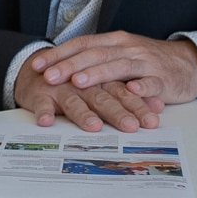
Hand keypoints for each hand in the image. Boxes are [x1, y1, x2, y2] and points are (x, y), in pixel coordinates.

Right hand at [14, 68, 163, 131]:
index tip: (151, 121)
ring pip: (74, 101)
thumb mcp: (104, 87)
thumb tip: (159, 106)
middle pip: (102, 96)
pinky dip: (43, 111)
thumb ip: (129, 96)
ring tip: (94, 126)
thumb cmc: (75, 84)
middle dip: (117, 112)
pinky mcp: (39, 93)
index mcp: (102, 80)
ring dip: (83, 114)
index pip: (123, 92)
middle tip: (130, 126)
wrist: (37, 71)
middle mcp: (83, 84)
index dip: (138, 105)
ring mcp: (60, 88)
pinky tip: (47, 121)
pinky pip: (40, 103)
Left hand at [33, 31, 196, 105]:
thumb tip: (60, 69)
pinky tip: (131, 91)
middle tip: (48, 76)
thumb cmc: (147, 63)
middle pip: (95, 54)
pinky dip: (142, 87)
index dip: (58, 54)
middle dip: (69, 65)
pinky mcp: (163, 79)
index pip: (81, 44)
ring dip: (98, 74)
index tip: (36, 65)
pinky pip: (152, 82)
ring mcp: (146, 62)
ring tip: (79, 81)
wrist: (188, 63)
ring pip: (119, 66)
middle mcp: (127, 48)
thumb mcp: (119, 56)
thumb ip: (96, 60)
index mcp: (114, 42)